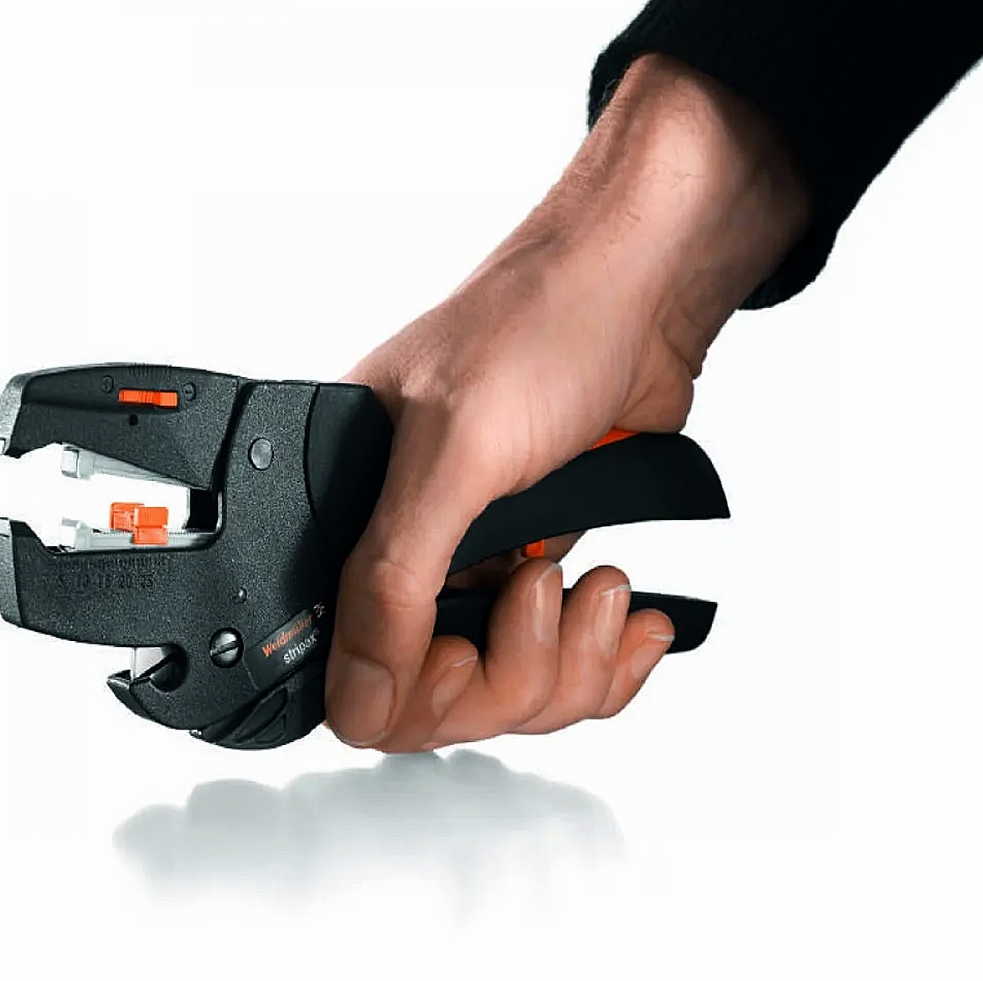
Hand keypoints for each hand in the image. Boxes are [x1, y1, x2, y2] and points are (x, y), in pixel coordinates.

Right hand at [325, 54, 809, 750]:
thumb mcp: (454, 451)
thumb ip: (393, 575)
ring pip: (513, 693)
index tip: (472, 648)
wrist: (644, 293)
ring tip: (599, 587)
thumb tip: (351, 682)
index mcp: (353, 514)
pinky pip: (566, 668)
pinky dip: (608, 658)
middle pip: (443, 698)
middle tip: (542, 591)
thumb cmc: (543, 327)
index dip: (416, 688)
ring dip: (573, 660)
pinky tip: (633, 614)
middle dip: (516, 668)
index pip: (349, 669)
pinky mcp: (543, 569)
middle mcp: (412, 549)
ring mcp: (482, 565)